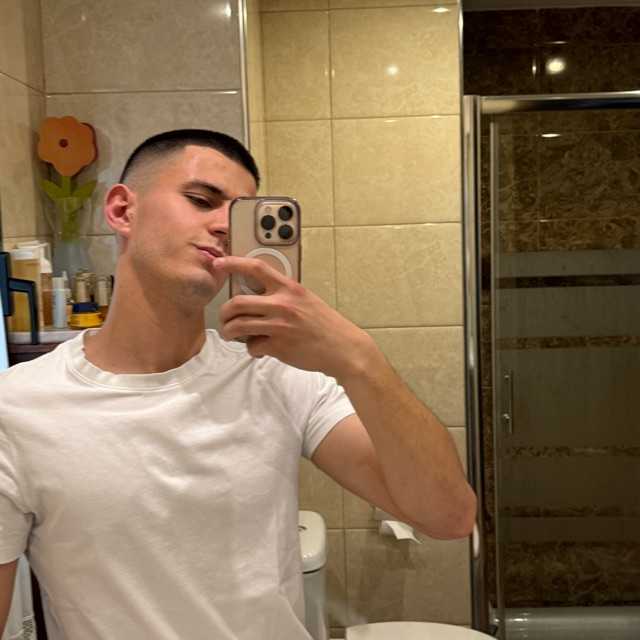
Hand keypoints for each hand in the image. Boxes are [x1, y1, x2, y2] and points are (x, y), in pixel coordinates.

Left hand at [214, 256, 378, 380]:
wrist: (343, 348)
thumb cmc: (326, 325)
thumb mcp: (306, 299)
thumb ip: (283, 295)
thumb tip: (258, 296)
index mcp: (289, 288)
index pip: (256, 268)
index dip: (233, 263)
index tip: (219, 263)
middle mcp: (282, 304)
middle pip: (237, 302)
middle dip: (224, 312)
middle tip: (225, 318)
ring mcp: (279, 326)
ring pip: (238, 326)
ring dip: (229, 332)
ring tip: (231, 334)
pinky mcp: (278, 346)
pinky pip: (252, 346)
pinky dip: (252, 350)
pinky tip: (260, 350)